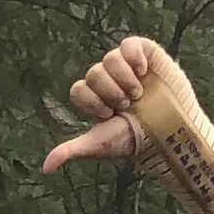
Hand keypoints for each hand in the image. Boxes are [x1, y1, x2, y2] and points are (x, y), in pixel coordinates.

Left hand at [39, 36, 180, 174]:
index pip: (78, 89)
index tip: (108, 114)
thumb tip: (45, 169)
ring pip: (110, 58)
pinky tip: (142, 71)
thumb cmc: (134, 139)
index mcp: (95, 97)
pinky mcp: (146, 55)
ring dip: (123, 79)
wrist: (168, 130)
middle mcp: (109, 79)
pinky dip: (133, 56)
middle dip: (110, 92)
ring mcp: (127, 66)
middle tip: (126, 105)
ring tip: (137, 93)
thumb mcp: (99, 143)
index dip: (91, 101)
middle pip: (93, 73)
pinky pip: (129, 44)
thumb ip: (71, 150)